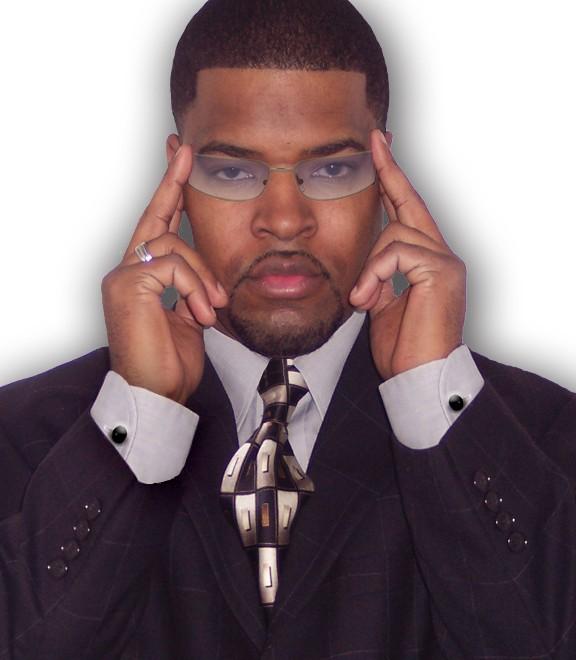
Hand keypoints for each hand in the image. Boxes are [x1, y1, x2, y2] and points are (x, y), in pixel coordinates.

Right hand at [101, 144, 227, 402]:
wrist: (158, 394)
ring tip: (212, 308)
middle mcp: (127, 270)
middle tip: (186, 152)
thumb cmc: (171, 362)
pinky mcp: (128, 285)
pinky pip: (173, 267)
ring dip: (203, 276)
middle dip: (172, 183)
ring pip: (173, 245)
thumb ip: (193, 289)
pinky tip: (201, 313)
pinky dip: (195, 288)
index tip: (181, 161)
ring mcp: (123, 275)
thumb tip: (207, 276)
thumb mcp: (191, 316)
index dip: (168, 193)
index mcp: (143, 277)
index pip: (156, 226)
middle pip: (156, 220)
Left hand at [349, 129, 465, 380]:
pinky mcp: (442, 271)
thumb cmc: (401, 346)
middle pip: (410, 204)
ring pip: (396, 233)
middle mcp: (440, 254)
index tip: (379, 149)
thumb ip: (377, 275)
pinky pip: (397, 253)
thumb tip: (364, 264)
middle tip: (375, 139)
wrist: (418, 377)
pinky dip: (376, 273)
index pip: (406, 213)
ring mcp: (445, 261)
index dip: (393, 181)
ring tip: (361, 298)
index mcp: (425, 261)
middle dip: (390, 172)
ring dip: (370, 265)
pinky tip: (368, 298)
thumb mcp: (381, 302)